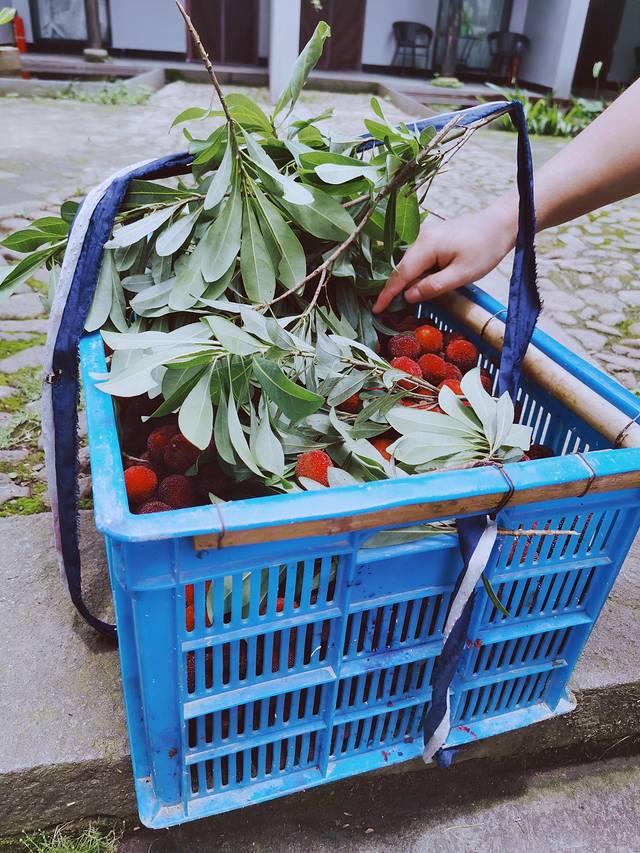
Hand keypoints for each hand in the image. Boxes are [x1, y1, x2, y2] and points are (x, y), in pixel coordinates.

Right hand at [372, 206, 515, 313]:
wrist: (500, 224)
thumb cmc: (485, 248)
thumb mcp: (462, 274)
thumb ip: (433, 286)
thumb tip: (408, 296)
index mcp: (426, 245)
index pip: (400, 274)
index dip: (387, 293)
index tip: (376, 309)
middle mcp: (420, 237)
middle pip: (403, 269)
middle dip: (398, 289)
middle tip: (397, 308)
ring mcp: (424, 235)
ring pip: (411, 265)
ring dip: (412, 281)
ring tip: (422, 293)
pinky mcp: (431, 238)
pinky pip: (418, 259)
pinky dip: (419, 273)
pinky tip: (430, 280)